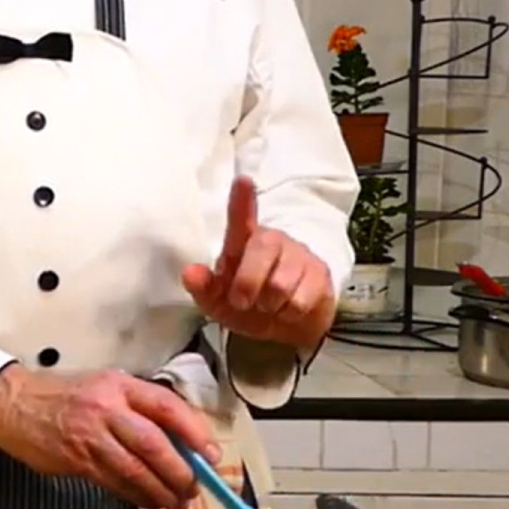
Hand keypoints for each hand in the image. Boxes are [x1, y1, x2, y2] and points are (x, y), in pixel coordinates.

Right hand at [0, 364, 217, 508]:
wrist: (13, 403)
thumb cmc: (63, 395)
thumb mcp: (103, 386)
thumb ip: (136, 408)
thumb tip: (179, 442)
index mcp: (119, 385)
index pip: (166, 406)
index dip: (194, 431)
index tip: (211, 454)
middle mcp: (106, 408)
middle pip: (154, 444)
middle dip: (180, 472)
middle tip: (194, 488)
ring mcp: (90, 436)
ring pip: (136, 470)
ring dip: (162, 491)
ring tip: (177, 503)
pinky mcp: (76, 460)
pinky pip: (115, 483)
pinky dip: (137, 496)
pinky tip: (149, 501)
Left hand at [183, 176, 335, 349]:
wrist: (284, 327)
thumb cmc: (246, 305)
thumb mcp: (217, 302)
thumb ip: (202, 288)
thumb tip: (189, 273)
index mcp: (242, 242)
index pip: (241, 217)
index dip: (241, 200)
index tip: (243, 180)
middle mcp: (272, 241)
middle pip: (262, 249)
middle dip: (247, 283)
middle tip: (242, 301)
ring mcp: (299, 254)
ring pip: (281, 283)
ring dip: (269, 305)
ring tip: (268, 305)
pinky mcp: (320, 273)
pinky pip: (300, 300)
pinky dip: (288, 314)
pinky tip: (288, 309)